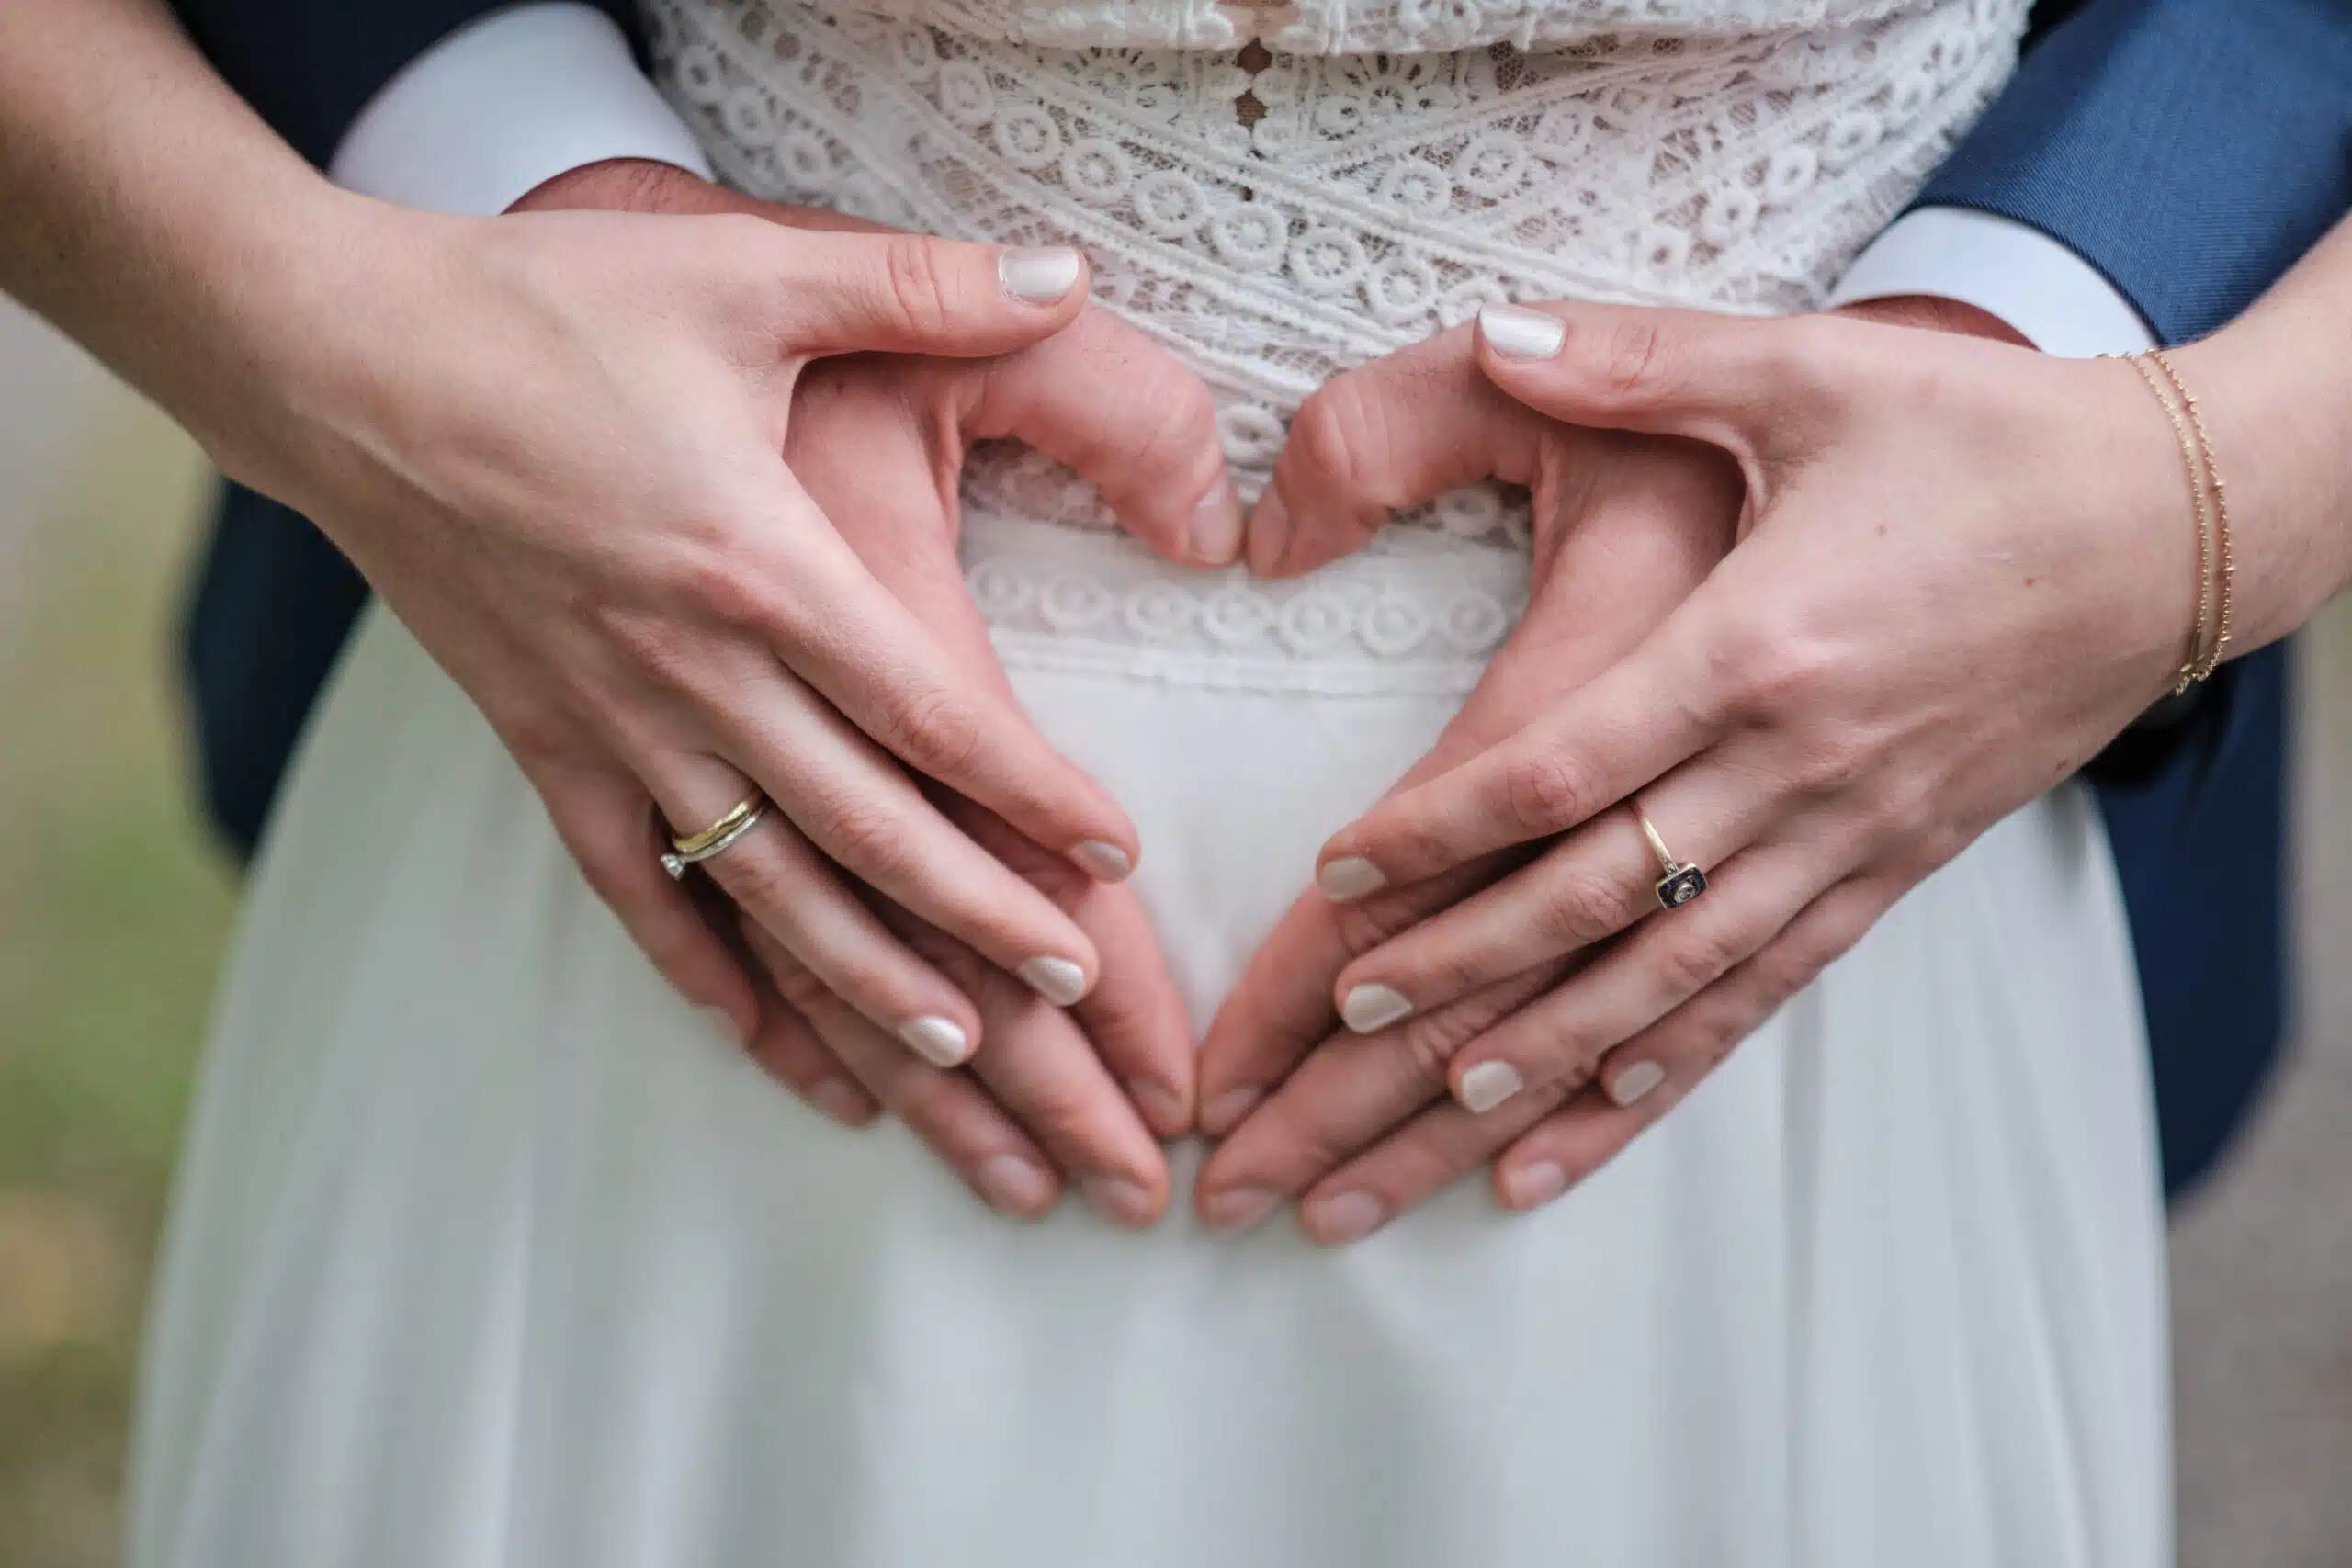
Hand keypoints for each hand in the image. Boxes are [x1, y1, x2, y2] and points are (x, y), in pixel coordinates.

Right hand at [512, 162, 1207, 1222]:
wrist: (337, 359)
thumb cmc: (543, 308)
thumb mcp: (741, 270)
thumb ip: (916, 282)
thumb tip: (1065, 267)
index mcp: (756, 565)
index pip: (927, 713)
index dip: (1030, 794)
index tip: (1113, 861)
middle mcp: (691, 671)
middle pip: (864, 828)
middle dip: (978, 918)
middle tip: (1077, 992)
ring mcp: (611, 725)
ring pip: (762, 887)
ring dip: (861, 978)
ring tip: (957, 1049)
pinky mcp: (543, 746)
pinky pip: (634, 890)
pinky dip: (706, 974)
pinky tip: (770, 1043)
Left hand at [1229, 297, 2198, 1238]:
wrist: (2174, 525)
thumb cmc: (1988, 440)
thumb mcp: (1810, 373)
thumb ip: (1639, 357)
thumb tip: (1494, 331)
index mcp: (1755, 649)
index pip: (1560, 771)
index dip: (1439, 831)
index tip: (1340, 873)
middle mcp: (1797, 768)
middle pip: (1598, 901)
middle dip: (1460, 968)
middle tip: (1346, 1020)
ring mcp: (1850, 837)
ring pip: (1676, 978)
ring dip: (1551, 1051)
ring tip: (1443, 1104)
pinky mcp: (1894, 871)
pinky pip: (1768, 994)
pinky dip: (1672, 1067)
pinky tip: (1592, 1119)